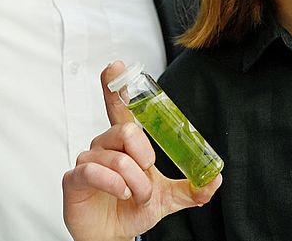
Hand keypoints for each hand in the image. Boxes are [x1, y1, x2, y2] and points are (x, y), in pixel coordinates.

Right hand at [62, 62, 220, 240]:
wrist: (112, 235)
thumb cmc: (133, 208)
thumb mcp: (169, 198)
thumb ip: (193, 188)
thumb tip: (215, 179)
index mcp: (125, 143)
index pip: (120, 107)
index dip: (115, 86)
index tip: (115, 67)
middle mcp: (105, 145)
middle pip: (126, 131)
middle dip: (144, 158)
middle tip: (148, 175)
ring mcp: (88, 160)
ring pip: (118, 159)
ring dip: (135, 183)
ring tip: (134, 196)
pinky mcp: (75, 178)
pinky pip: (94, 171)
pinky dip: (114, 184)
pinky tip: (121, 193)